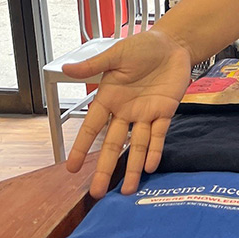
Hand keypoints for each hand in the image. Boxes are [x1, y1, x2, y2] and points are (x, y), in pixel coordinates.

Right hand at [63, 29, 193, 198]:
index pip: (92, 127)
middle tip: (97, 192)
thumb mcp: (116, 54)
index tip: (72, 168)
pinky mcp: (165, 112)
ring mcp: (145, 114)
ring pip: (137, 146)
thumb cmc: (142, 47)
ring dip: (133, 168)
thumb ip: (94, 65)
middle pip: (114, 145)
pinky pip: (159, 135)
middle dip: (106, 168)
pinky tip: (150, 167)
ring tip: (127, 191)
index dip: (82, 147)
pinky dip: (155, 150)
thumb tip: (66, 67)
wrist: (172, 44)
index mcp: (109, 98)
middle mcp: (125, 111)